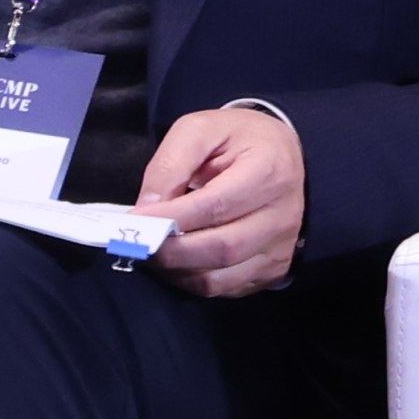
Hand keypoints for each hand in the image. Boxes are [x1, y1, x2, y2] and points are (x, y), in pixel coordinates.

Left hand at [138, 106, 304, 296]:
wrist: (281, 153)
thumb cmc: (236, 138)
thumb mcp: (200, 129)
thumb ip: (171, 164)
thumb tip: (146, 210)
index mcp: (268, 170)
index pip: (216, 205)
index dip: (173, 218)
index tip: (136, 221)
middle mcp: (282, 216)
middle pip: (222, 249)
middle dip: (172, 252)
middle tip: (140, 243)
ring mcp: (280, 248)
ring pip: (222, 278)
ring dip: (179, 272)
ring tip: (154, 253)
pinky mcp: (274, 270)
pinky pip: (227, 288)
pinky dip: (194, 282)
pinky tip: (177, 263)